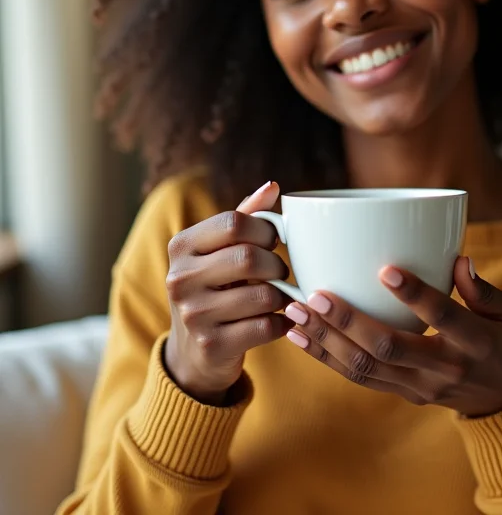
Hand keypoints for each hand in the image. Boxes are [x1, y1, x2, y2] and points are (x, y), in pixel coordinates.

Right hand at [164, 181, 292, 404]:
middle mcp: (180, 279)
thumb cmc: (215, 288)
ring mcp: (194, 316)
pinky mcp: (212, 346)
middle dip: (276, 264)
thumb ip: (246, 216)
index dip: (265, 229)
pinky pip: (267, 327)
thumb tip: (273, 186)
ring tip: (282, 296)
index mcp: (181, 246)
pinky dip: (283, 322)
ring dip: (284, 296)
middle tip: (280, 272)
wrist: (194, 353)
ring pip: (263, 295)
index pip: (233, 222)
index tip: (273, 241)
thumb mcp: (220, 251)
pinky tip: (280, 320)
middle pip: (249, 257)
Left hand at [283, 257, 501, 416]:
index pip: (443, 317)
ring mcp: (420, 387)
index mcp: (476, 342)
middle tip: (313, 295)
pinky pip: (360, 379)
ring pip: (365, 368)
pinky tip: (301, 338)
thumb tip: (458, 259)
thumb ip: (482, 289)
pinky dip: (328, 358)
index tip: (385, 269)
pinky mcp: (404, 395)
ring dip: (325, 341)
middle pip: (389, 348)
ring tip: (293, 314)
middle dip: (348, 322)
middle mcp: (444, 369)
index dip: (415, 295)